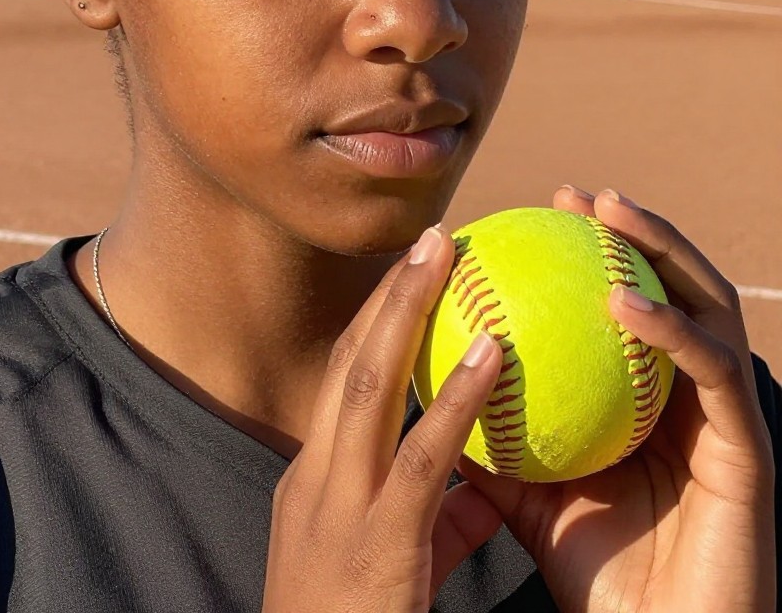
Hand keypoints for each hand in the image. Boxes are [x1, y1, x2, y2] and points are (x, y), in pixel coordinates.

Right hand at [263, 227, 503, 612]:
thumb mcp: (384, 568)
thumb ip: (430, 519)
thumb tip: (477, 488)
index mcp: (314, 478)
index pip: (345, 379)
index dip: (377, 319)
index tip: (414, 273)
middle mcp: (317, 476)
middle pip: (351, 361)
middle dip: (388, 293)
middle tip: (433, 236)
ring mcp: (340, 504)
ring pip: (370, 384)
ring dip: (407, 311)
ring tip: (447, 254)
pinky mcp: (378, 541)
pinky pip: (423, 456)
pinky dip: (456, 398)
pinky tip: (493, 355)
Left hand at [460, 187, 775, 612]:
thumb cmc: (598, 578)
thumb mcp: (533, 495)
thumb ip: (494, 443)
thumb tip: (431, 386)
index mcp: (647, 401)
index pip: (623, 308)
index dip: (588, 257)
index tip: (537, 215)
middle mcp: (690, 397)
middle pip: (671, 287)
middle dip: (632, 229)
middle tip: (578, 194)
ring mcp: (724, 418)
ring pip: (707, 306)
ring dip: (663, 250)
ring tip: (611, 213)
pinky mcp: (750, 448)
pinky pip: (715, 371)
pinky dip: (672, 329)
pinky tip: (624, 302)